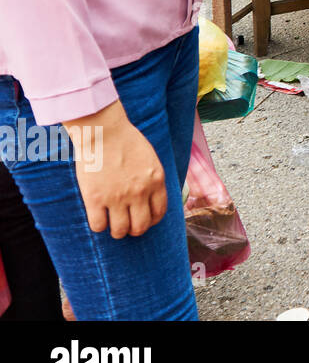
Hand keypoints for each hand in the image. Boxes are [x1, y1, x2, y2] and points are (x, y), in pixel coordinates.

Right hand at [62, 100, 166, 238]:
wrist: (104, 130)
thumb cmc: (125, 140)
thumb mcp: (150, 158)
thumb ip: (152, 178)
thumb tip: (151, 195)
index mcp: (156, 181)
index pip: (159, 212)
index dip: (152, 220)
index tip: (145, 220)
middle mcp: (140, 192)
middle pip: (141, 226)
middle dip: (135, 230)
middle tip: (128, 227)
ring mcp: (117, 197)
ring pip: (120, 230)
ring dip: (117, 232)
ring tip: (113, 226)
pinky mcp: (95, 199)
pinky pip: (98, 225)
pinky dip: (98, 226)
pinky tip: (98, 217)